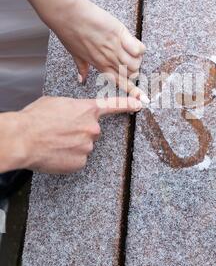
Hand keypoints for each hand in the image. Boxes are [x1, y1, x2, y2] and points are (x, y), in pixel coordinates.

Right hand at [16, 95, 141, 173]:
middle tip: (60, 133)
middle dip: (79, 132)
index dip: (129, 105)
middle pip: (92, 131)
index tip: (141, 104)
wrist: (24, 138)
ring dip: (72, 146)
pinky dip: (68, 159)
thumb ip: (72, 109)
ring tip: (55, 143)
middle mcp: (92, 128)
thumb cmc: (36, 118)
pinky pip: (78, 160)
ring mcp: (88, 146)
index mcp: (87, 110)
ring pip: (83, 147)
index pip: (114, 106)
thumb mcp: (56, 103)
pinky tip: (56, 154)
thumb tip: (72, 115)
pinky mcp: (81, 162)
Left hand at [49, 0, 147, 100]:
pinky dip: (139, 47)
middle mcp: (110, 60)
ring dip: (137, 58)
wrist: (69, 16)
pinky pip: (138, 48)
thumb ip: (82, 67)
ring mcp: (116, 48)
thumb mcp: (75, 54)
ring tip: (131, 49)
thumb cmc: (70, 33)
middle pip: (131, 74)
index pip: (120, 83)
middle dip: (135, 69)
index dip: (133, 92)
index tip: (143, 99)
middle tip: (131, 59)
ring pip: (136, 63)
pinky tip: (132, 42)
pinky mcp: (120, 35)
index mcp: (100, 66)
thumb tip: (81, 79)